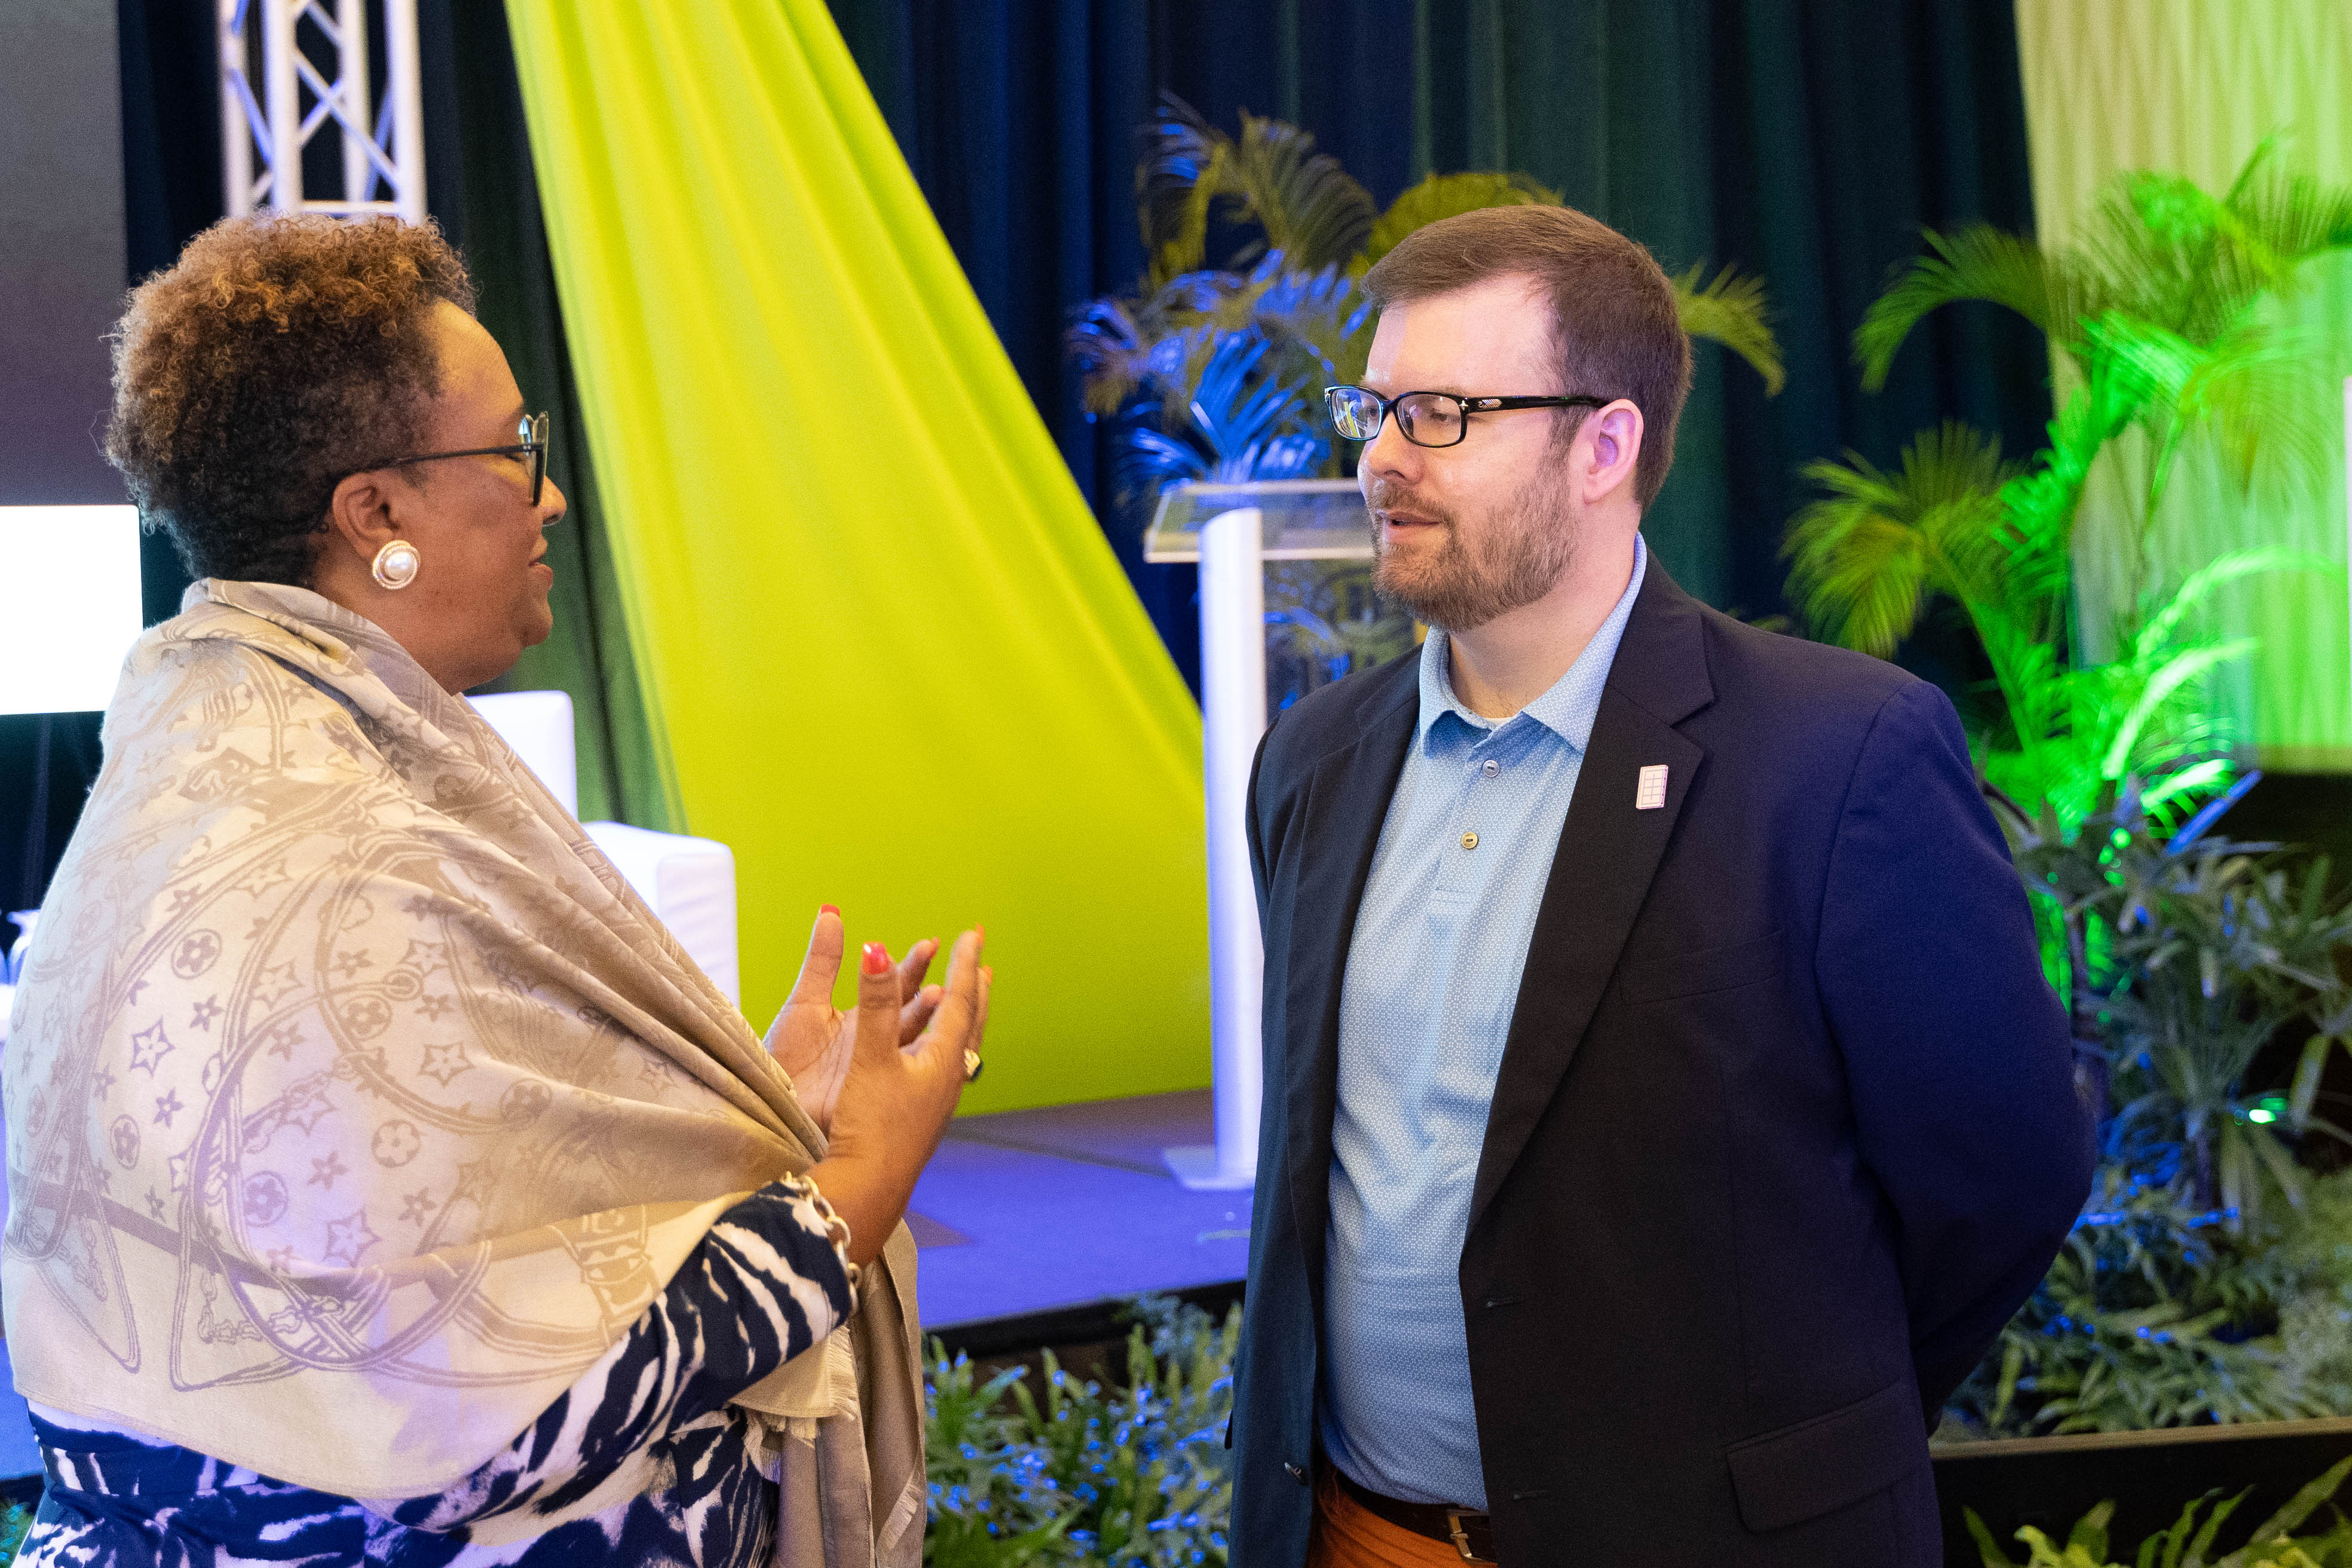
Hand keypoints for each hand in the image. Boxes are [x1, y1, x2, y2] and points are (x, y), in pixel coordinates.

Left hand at [766, 907, 941, 1134]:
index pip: (898, 988)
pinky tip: (924, 1040)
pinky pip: (898, 1074)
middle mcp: (877, 1045)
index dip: (915, 966)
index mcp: (865, 1021)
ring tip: (938, 996)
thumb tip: (831, 912)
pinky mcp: (870, 1094)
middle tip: (943, 973)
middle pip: (912, 1014)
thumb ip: (822, 960)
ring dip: (926, 1019)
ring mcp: (876, 1070)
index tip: (932, 944)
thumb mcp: (805, 1001)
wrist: (762, 1098)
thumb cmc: (783, 1058)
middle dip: (930, 992)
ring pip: (910, 1042)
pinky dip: (912, 1056)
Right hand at [806, 926, 989, 1265]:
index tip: (973, 934)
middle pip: (971, 1024)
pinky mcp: (923, 1119)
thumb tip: (877, 950)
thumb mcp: (871, 1058)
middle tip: (982, 963)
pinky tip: (936, 1059)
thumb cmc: (870, 1127)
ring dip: (963, 1019)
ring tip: (965, 1003)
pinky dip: (946, 1047)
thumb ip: (875, 1004)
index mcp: (942, 1060)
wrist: (869, 1189)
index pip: (960, 1001)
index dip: (964, 964)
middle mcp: (948, 1080)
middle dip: (975, 990)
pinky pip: (946, 1069)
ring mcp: (938, 1102)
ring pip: (961, 1048)